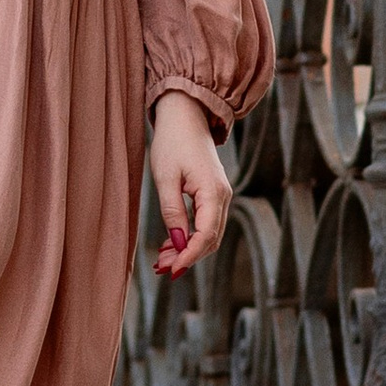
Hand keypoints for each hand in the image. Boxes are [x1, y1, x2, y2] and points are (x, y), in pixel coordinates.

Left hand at [149, 90, 229, 277]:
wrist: (185, 116)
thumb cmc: (172, 143)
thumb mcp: (165, 178)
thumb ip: (172, 211)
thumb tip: (178, 243)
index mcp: (213, 192)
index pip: (206, 235)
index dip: (189, 256)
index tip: (171, 269)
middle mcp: (223, 196)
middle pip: (211, 239)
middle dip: (188, 257)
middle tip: (162, 268)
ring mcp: (221, 195)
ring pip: (210, 233)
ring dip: (189, 249)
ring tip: (163, 260)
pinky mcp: (213, 193)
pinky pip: (206, 223)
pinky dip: (191, 237)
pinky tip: (172, 243)